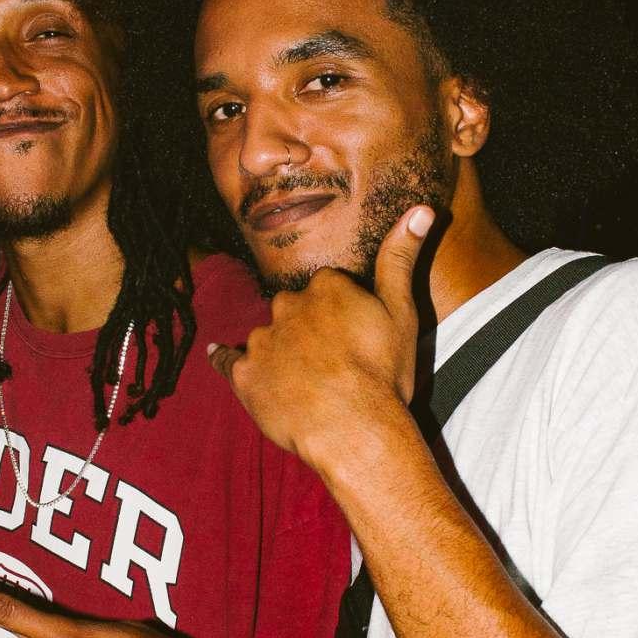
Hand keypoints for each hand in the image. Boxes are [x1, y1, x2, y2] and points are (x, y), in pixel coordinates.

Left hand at [209, 205, 433, 465]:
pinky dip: (224, 358)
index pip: (328, 288)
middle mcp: (287, 306)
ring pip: (266, 337)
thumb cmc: (383, 374)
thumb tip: (421, 209)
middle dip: (306, 328)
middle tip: (328, 359)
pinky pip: (227, 361)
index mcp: (326, 287)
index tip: (352, 335)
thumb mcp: (402, 312)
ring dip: (277, 350)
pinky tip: (216, 355)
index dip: (340, 312)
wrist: (353, 429)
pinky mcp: (244, 375)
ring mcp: (262, 341)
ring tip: (297, 379)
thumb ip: (402, 259)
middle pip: (293, 309)